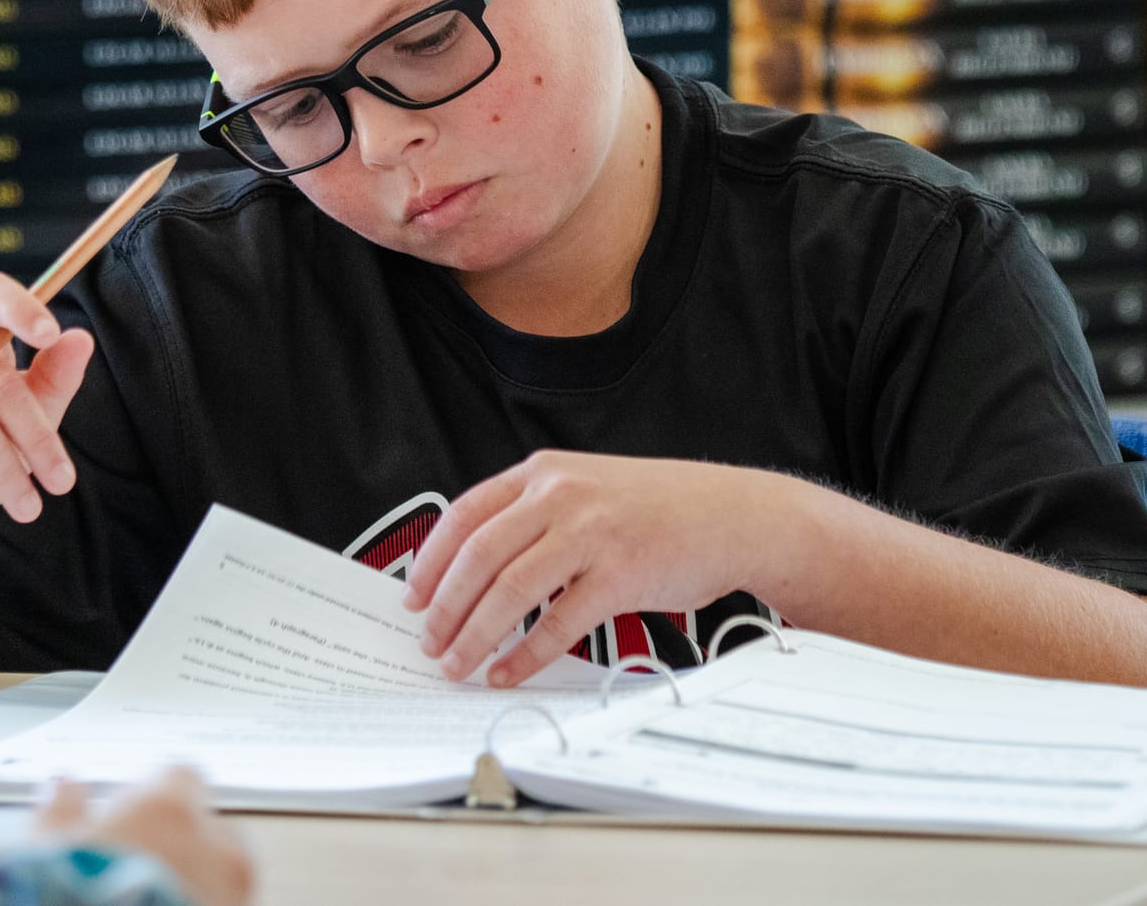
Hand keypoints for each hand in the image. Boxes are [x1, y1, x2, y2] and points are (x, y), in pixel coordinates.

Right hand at [34, 771, 252, 905]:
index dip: (149, 796)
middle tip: (135, 871)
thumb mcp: (46, 853)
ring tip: (148, 904)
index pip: (177, 776)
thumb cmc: (75, 900)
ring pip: (225, 876)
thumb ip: (61, 811)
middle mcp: (216, 846)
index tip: (124, 817)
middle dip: (182, 844)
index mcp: (172, 809)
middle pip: (211, 828)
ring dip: (196, 884)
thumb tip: (63, 785)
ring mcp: (234, 895)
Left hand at [401, 450, 771, 687]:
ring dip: (475, 635)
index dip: (431, 561)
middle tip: (429, 642)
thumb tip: (474, 569)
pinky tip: (510, 671)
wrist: (733, 514)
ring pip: (510, 590)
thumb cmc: (659, 508)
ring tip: (458, 664)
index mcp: (544, 474)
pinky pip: (559, 622)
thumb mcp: (586, 487)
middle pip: (479, 556)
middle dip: (445, 607)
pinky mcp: (621, 574)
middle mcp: (561, 496)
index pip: (464, 515)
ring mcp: (591, 533)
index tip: (413, 596)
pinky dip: (526, 654)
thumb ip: (533, 514)